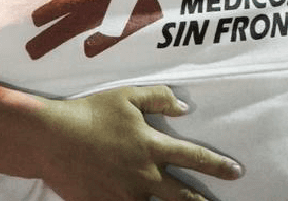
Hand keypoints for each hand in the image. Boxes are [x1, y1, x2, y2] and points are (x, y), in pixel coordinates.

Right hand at [39, 85, 242, 200]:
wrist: (51, 139)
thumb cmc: (90, 113)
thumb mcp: (126, 96)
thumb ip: (159, 98)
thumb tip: (185, 107)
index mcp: (152, 147)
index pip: (195, 158)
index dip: (218, 166)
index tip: (236, 172)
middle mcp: (145, 176)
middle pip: (184, 196)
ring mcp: (125, 195)